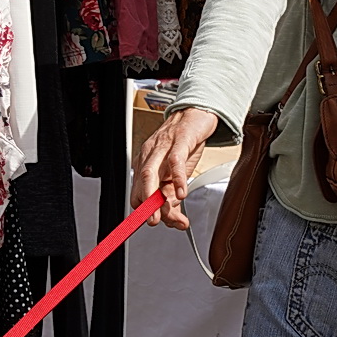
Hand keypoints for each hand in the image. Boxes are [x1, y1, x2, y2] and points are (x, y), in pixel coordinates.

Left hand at [132, 107, 221, 229]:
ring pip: (151, 174)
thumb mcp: (177, 172)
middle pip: (141, 185)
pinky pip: (175, 161)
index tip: (161, 223)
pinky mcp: (180, 140)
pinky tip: (183, 192)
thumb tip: (174, 219)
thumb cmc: (185, 142)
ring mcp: (163, 147)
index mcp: (146, 164)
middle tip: (154, 223)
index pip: (139, 192)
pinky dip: (177, 178)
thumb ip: (173, 194)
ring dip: (155, 197)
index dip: (147, 210)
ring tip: (165, 213)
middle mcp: (150, 156)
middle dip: (146, 208)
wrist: (196, 113)